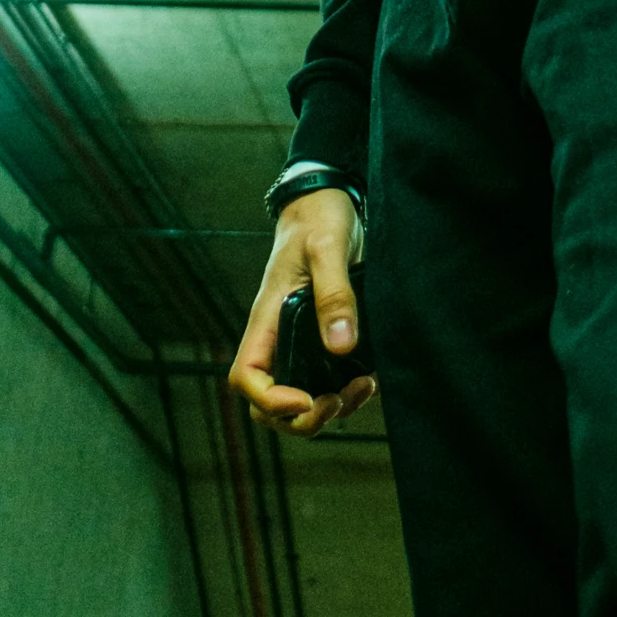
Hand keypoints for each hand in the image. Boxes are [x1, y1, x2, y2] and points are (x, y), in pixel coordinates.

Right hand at [227, 188, 375, 438]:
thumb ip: (334, 293)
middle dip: (302, 417)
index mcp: (267, 318)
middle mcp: (280, 335)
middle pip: (269, 401)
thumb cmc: (319, 217)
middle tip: (339, 402)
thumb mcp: (328, 248)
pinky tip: (370, 376)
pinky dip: (346, 390)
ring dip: (329, 408)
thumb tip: (341, 346)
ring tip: (364, 387)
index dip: (270, 400)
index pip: (247, 376)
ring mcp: (301, 339)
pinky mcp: (325, 335)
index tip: (306, 400)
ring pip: (301, 397)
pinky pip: (327, 379)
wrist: (331, 198)